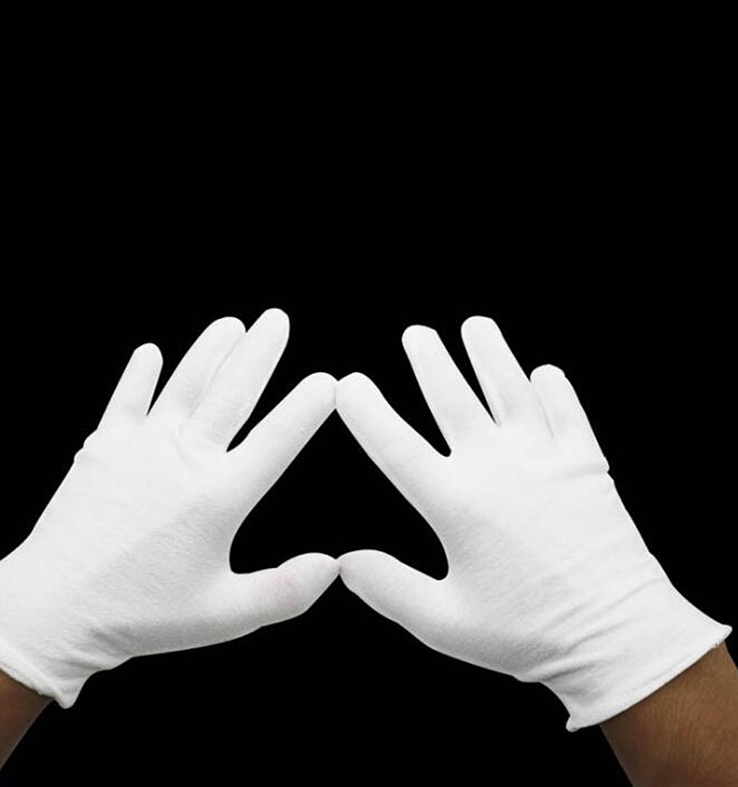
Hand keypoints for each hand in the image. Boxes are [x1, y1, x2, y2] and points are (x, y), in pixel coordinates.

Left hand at [0, 307, 337, 707]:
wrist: (52, 609)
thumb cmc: (140, 615)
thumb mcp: (223, 616)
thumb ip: (285, 591)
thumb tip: (332, 566)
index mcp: (218, 497)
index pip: (277, 440)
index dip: (306, 408)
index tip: (327, 381)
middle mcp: (183, 460)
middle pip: (232, 392)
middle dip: (261, 351)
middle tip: (277, 319)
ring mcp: (140, 448)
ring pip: (183, 383)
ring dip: (209, 349)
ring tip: (231, 323)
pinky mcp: (103, 448)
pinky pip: (125, 399)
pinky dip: (138, 374)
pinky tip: (150, 352)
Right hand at [335, 315, 730, 730]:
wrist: (618, 636)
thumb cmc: (528, 634)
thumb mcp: (445, 624)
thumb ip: (389, 588)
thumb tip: (345, 562)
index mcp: (457, 505)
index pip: (397, 446)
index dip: (367, 412)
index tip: (349, 385)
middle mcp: (498, 469)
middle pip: (454, 398)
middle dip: (430, 361)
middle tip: (415, 334)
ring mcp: (545, 460)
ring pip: (510, 390)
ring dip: (490, 354)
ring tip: (474, 326)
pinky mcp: (586, 463)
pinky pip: (567, 411)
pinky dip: (555, 388)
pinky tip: (544, 373)